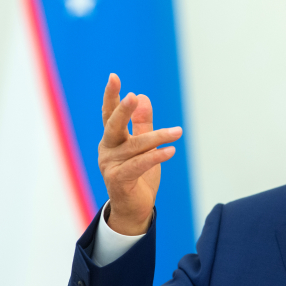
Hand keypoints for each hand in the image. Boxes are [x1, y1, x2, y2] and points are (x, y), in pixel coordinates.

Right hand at [98, 73, 181, 234]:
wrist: (135, 208)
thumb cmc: (139, 175)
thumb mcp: (143, 146)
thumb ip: (142, 124)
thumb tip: (143, 98)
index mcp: (112, 139)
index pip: (109, 114)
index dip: (111, 96)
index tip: (114, 77)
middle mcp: (107, 150)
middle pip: (113, 125)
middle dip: (123, 110)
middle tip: (133, 96)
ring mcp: (110, 166)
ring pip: (135, 146)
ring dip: (158, 137)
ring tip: (178, 131)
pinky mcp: (118, 181)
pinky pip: (138, 166)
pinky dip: (155, 157)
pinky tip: (170, 150)